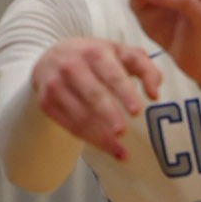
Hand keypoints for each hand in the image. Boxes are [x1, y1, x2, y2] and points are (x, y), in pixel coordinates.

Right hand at [30, 37, 162, 160]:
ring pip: (80, 115)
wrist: (49, 58)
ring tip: (119, 149)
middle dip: (108, 114)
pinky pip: (69, 125)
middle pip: (93, 94)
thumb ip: (145, 68)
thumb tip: (154, 94)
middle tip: (122, 132)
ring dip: (100, 135)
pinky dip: (88, 139)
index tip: (136, 111)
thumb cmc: (94, 57)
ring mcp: (56, 84)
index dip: (125, 92)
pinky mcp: (46, 102)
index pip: (112, 74)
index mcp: (95, 52)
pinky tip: (105, 147)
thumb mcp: (120, 53)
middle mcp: (72, 66)